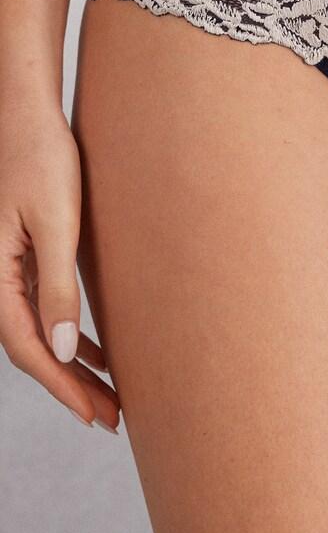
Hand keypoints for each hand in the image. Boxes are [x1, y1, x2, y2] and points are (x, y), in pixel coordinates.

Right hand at [0, 102, 119, 431]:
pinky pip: (44, 310)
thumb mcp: (56, 222)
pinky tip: (100, 352)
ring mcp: (8, 269)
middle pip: (33, 348)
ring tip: (111, 397)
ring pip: (41, 332)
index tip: (94, 413)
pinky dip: (72, 336)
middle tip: (111, 420)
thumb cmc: (41, 157)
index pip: (27, 346)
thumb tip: (66, 350)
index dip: (62, 385)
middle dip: (71, 387)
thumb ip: (58, 286)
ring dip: (74, 366)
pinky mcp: (26, 256)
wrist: (27, 112)